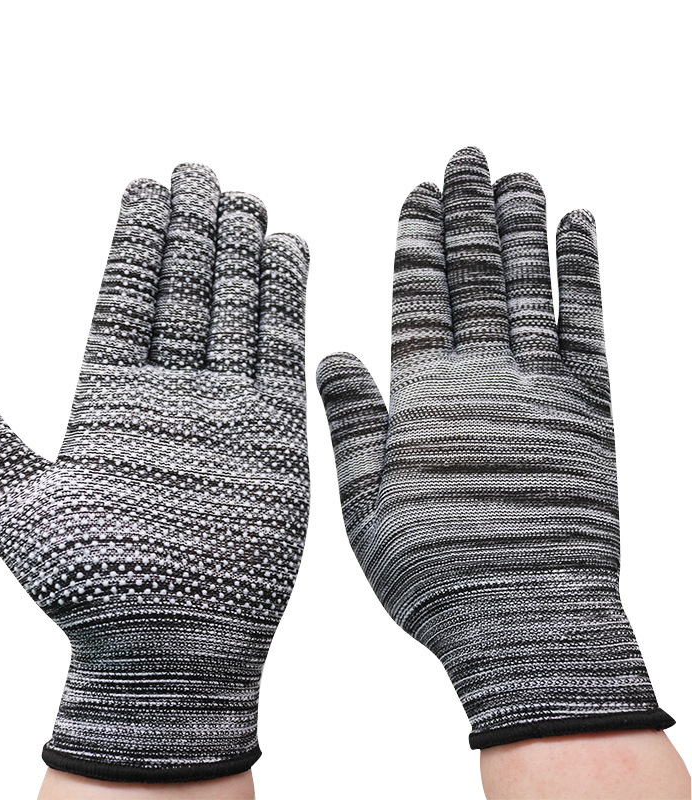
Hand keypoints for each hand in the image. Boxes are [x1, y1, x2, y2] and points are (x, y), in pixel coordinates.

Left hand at [0, 164, 308, 780]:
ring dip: (241, 253)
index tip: (143, 188)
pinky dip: (285, 301)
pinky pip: (280, 352)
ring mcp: (225, 409)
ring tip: (245, 198)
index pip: (125, 298)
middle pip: (185, 293)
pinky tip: (288, 253)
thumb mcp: (13, 505)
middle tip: (199, 171)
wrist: (169, 649)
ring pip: (235, 312)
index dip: (136, 242)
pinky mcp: (275, 433)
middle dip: (192, 230)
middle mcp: (169, 394)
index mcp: (107, 400)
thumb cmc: (88, 590)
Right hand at [317, 146, 671, 747]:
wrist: (524, 620)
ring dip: (523, 227)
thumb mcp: (365, 506)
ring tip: (517, 176)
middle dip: (468, 214)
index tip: (418, 192)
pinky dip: (583, 273)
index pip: (417, 298)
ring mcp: (541, 389)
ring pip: (529, 287)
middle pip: (474, 277)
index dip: (418, 242)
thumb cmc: (435, 571)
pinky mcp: (590, 411)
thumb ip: (353, 424)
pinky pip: (587, 326)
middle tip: (467, 158)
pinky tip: (579, 228)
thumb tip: (333, 356)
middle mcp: (483, 379)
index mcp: (424, 399)